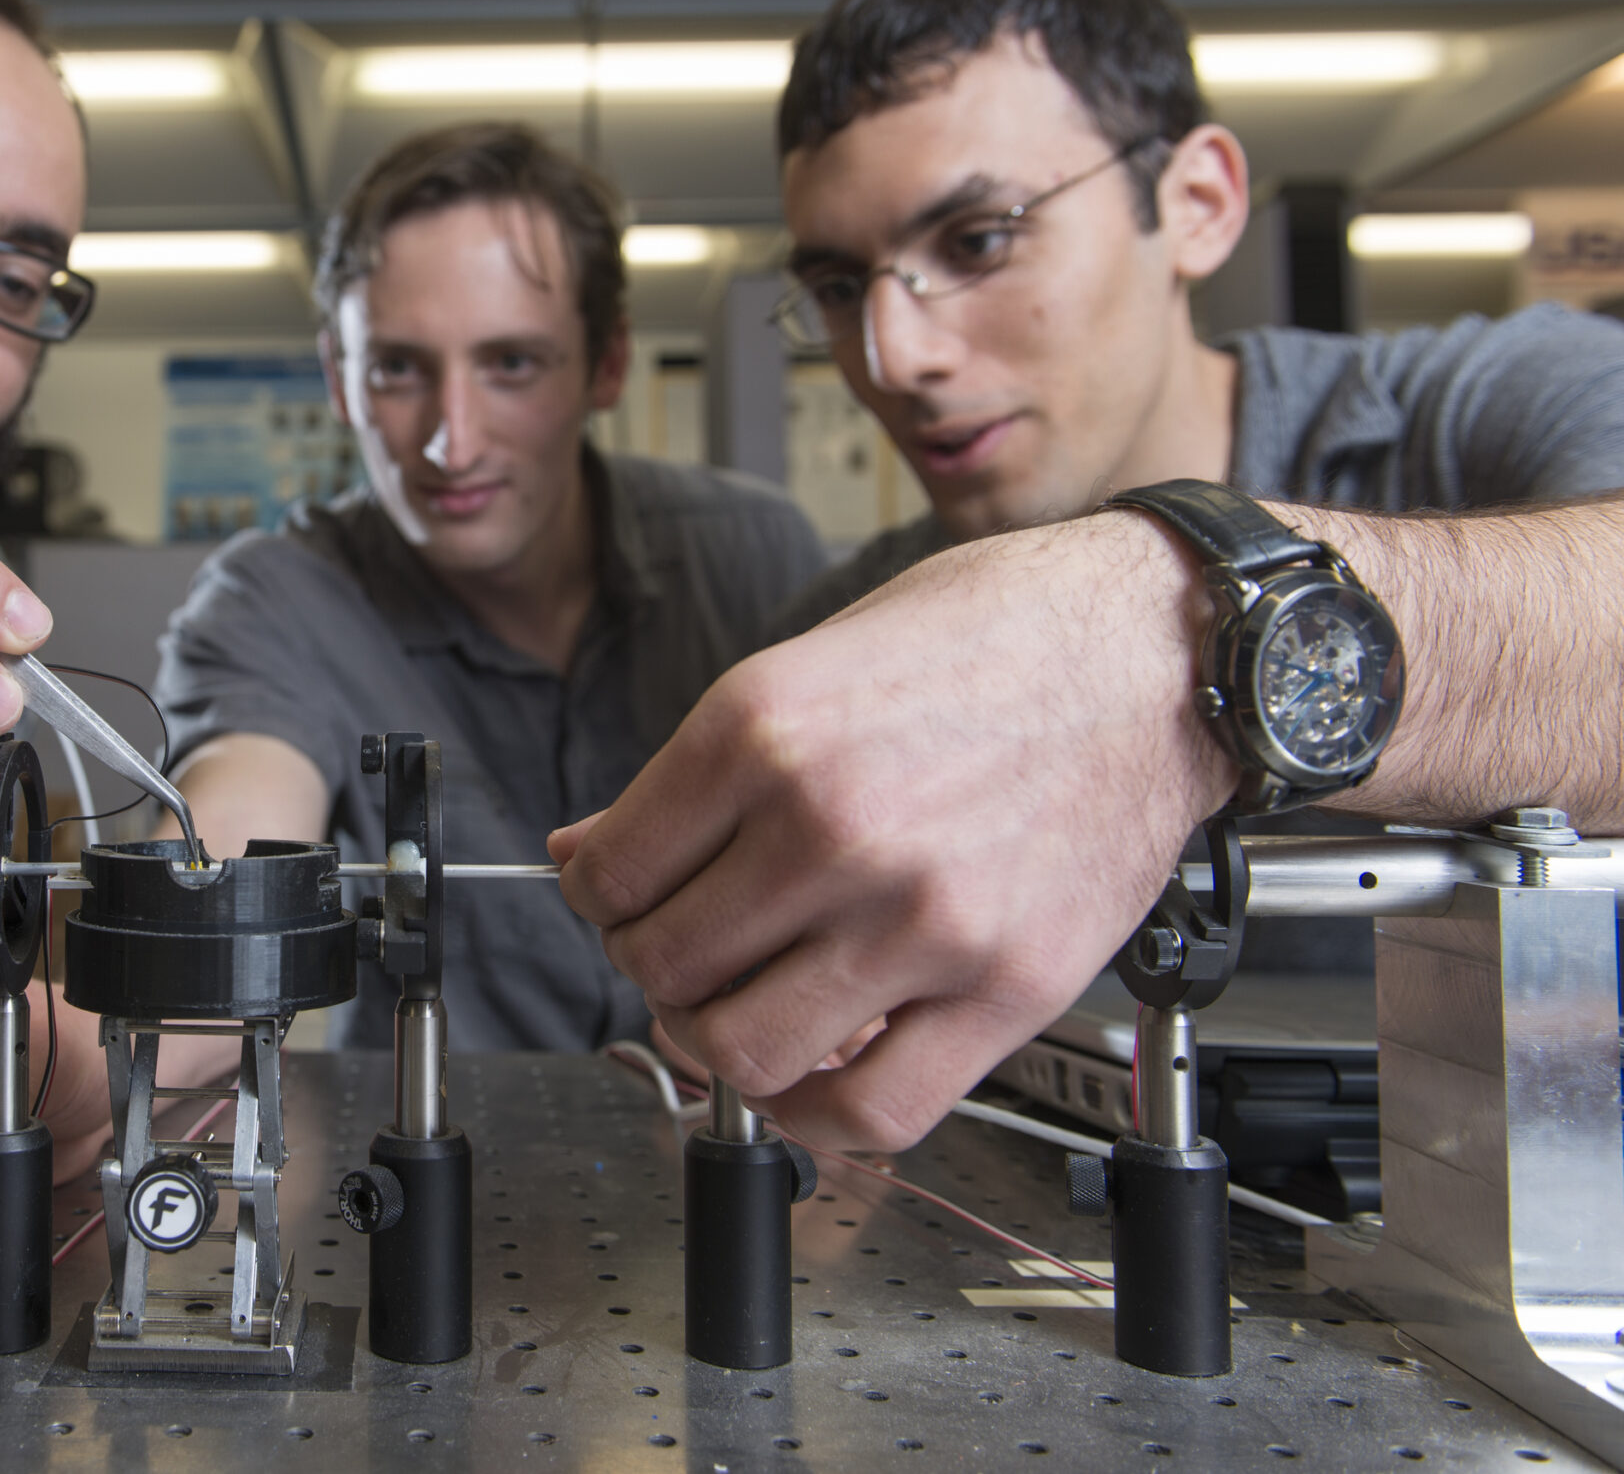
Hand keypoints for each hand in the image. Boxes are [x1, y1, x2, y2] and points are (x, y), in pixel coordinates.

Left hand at [554, 510, 1236, 1152]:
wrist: (1160, 651)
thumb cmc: (997, 636)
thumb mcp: (812, 661)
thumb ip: (697, 774)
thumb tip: (591, 852)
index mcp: (762, 729)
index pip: (611, 874)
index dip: (598, 896)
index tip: (620, 897)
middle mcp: (831, 826)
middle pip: (664, 965)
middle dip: (653, 965)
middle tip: (685, 946)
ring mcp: (920, 919)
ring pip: (742, 1051)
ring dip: (719, 1041)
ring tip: (743, 1003)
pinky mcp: (1006, 989)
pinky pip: (873, 1111)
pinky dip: (817, 1115)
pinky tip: (812, 1073)